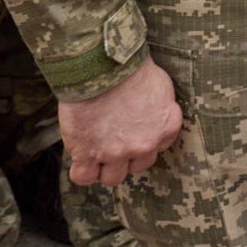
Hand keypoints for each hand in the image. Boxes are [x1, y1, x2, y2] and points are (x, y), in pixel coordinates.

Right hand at [61, 57, 183, 186]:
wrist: (102, 68)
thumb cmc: (132, 71)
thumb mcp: (162, 87)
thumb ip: (163, 109)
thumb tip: (157, 115)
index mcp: (166, 128)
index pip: (158, 149)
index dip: (143, 142)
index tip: (132, 132)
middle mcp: (144, 145)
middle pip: (137, 167)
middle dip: (126, 157)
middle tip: (112, 140)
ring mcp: (115, 153)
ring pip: (112, 178)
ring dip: (104, 167)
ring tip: (95, 151)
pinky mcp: (87, 153)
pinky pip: (84, 177)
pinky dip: (82, 171)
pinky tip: (80, 159)